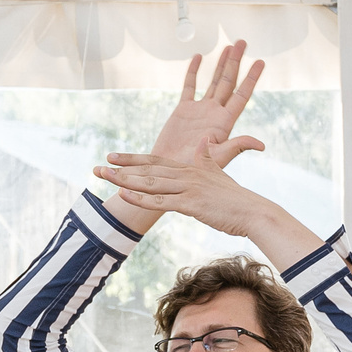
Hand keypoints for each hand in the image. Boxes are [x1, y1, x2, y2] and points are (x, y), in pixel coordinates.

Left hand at [95, 153, 267, 237]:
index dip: (133, 158)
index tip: (113, 156)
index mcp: (191, 168)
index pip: (156, 161)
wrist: (253, 212)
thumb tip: (205, 139)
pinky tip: (124, 195)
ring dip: (125, 181)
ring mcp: (188, 188)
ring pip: (151, 183)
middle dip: (121, 168)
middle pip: (148, 170)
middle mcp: (187, 175)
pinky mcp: (192, 204)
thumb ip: (208, 158)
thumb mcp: (219, 173)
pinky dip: (141, 198)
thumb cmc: (236, 198)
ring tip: (104, 177)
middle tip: (98, 167)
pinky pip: (161, 201)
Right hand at [149, 40, 265, 166]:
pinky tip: (199, 57)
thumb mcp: (218, 158)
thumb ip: (237, 147)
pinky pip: (189, 86)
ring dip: (220, 64)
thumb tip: (261, 145)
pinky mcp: (183, 111)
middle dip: (236, 62)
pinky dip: (194, 72)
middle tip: (242, 42)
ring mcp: (199, 110)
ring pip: (212, 81)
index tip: (260, 61)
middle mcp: (214, 113)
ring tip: (228, 47)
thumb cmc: (194, 170)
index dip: (251, 78)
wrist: (169, 173)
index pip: (242, 95)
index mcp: (225, 122)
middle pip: (228, 82)